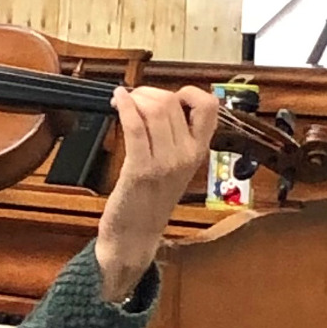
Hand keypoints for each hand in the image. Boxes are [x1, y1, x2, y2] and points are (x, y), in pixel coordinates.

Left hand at [94, 85, 218, 302]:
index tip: (168, 96)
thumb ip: (175, 137)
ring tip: (123, 102)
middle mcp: (187, 155)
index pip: (210, 105)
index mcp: (199, 151)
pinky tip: (117, 101)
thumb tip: (160, 103)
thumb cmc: (149, 199)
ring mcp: (165, 163)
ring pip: (155, 110)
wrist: (136, 235)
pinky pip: (135, 127)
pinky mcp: (140, 169)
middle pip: (172, 102)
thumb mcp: (174, 166)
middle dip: (149, 92)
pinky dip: (124, 107)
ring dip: (135, 98)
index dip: (187, 92)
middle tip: (134, 98)